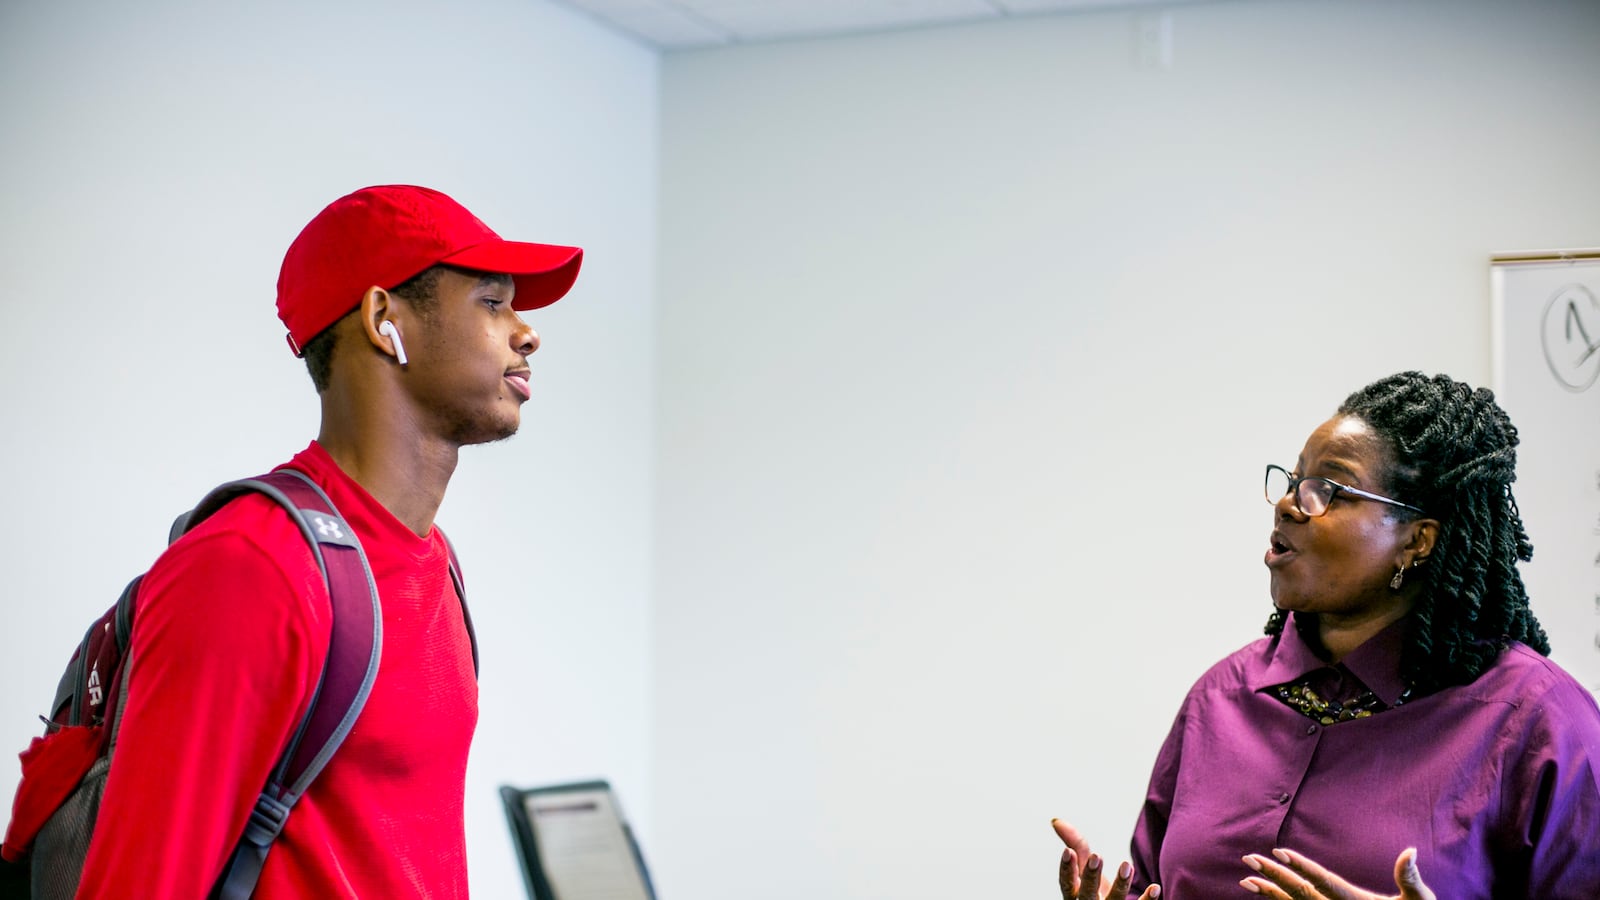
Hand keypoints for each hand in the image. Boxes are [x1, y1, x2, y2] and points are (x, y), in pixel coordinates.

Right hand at [1052, 818, 1160, 899]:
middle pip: (1087, 894)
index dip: (1066, 868)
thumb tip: (1056, 820)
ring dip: (1120, 885)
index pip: (1067, 883)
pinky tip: (1155, 888)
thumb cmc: (1095, 890)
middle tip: (1097, 856)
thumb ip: (1074, 845)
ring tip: (1127, 865)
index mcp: (1076, 893)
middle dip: (1091, 876)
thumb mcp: (1084, 868)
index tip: (1068, 851)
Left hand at [1240, 847, 1435, 899]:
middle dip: (1274, 876)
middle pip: (1300, 893)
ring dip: (1270, 893)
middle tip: (1249, 860)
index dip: (1301, 866)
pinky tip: (1266, 893)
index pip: (1323, 881)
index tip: (1277, 852)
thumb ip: (1410, 879)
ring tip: (1247, 880)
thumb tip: (1410, 851)